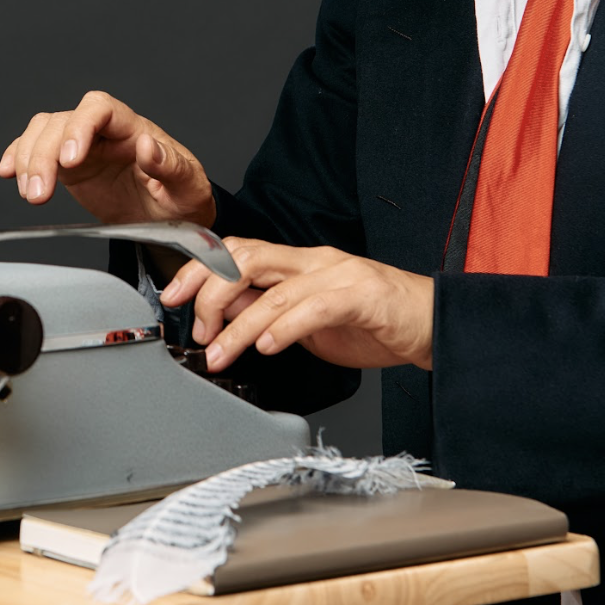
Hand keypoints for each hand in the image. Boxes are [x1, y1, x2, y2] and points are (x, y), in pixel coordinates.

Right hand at [0, 90, 214, 229]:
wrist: (172, 217)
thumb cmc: (182, 197)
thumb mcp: (187, 186)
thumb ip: (169, 165)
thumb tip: (147, 146)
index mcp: (135, 129)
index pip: (100, 109)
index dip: (79, 127)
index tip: (70, 160)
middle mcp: (105, 132)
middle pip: (63, 121)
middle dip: (43, 154)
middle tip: (39, 193)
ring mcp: (84, 146)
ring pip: (43, 132)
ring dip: (27, 159)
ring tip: (31, 194)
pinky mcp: (69, 165)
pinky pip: (35, 149)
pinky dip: (17, 156)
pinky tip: (8, 172)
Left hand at [162, 238, 433, 371]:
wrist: (432, 322)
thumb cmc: (375, 321)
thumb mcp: (311, 318)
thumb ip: (272, 309)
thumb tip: (228, 312)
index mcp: (301, 263)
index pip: (239, 250)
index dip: (200, 268)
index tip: (172, 296)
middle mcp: (315, 261)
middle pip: (247, 257)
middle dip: (209, 289)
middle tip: (195, 328)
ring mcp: (338, 275)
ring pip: (274, 289)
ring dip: (238, 325)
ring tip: (219, 353)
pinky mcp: (360, 297)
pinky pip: (314, 307)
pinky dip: (284, 327)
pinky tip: (267, 347)